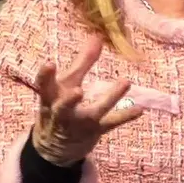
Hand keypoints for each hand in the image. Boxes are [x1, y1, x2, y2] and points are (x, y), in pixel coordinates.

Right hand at [31, 37, 143, 166]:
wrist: (56, 146)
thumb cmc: (61, 104)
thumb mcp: (67, 83)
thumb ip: (82, 62)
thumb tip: (96, 36)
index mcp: (50, 97)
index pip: (43, 86)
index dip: (45, 76)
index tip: (49, 64)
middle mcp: (62, 112)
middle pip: (63, 107)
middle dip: (69, 101)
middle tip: (78, 91)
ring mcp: (79, 123)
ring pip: (94, 112)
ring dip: (110, 98)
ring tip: (125, 82)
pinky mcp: (95, 130)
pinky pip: (111, 123)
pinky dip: (125, 116)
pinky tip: (139, 109)